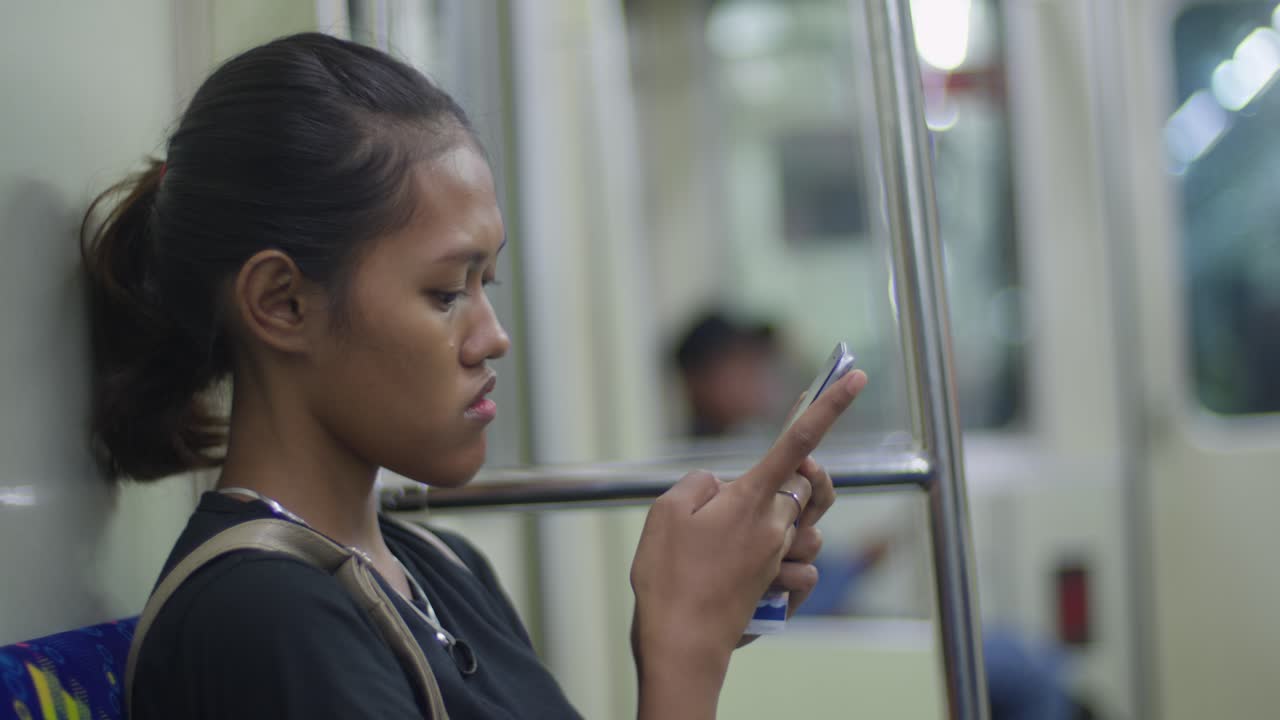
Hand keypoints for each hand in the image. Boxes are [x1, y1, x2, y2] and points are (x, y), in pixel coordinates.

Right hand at [630, 370, 866, 718]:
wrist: (680, 644)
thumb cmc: (667, 577)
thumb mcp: (665, 513)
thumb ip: (700, 484)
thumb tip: (723, 486)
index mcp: (750, 499)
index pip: (796, 442)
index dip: (829, 405)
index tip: (856, 376)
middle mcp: (777, 525)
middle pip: (808, 484)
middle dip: (793, 478)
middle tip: (746, 496)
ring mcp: (783, 557)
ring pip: (808, 528)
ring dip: (783, 527)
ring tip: (733, 548)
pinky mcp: (784, 587)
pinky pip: (803, 570)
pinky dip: (786, 569)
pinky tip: (757, 580)